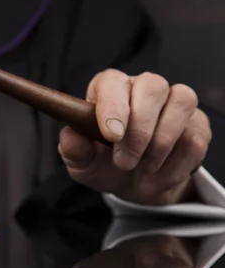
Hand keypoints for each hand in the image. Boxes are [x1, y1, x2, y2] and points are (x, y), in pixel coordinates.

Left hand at [60, 70, 211, 204]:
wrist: (134, 185)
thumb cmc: (103, 163)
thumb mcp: (82, 163)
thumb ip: (73, 149)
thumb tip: (70, 136)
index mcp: (109, 89)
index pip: (112, 82)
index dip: (113, 106)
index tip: (111, 135)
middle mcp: (143, 87)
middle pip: (152, 86)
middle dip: (140, 129)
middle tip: (124, 162)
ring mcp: (174, 103)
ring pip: (181, 103)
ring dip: (161, 144)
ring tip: (141, 171)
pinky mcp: (197, 124)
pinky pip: (194, 138)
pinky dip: (175, 166)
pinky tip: (155, 179)